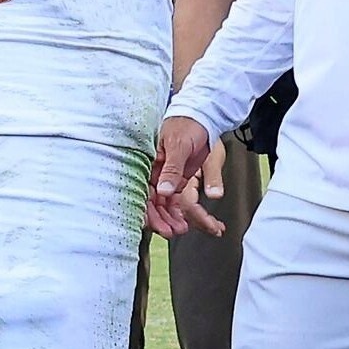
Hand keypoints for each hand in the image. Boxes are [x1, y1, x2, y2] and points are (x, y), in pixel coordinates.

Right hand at [146, 117, 224, 238]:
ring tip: (185, 228)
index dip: (151, 212)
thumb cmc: (187, 125)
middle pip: (155, 203)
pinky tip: (190, 222)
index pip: (146, 194)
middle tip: (175, 231)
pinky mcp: (180, 180)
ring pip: (166, 205)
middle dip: (163, 220)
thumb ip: (172, 170)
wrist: (203, 117)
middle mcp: (157, 174)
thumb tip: (162, 191)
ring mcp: (169, 178)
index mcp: (151, 165)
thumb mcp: (179, 146)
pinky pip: (178, 201)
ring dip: (174, 218)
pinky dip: (183, 212)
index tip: (161, 226)